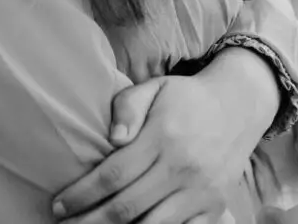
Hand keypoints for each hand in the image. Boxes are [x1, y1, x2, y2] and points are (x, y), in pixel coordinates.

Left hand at [51, 52, 276, 222]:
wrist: (238, 106)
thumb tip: (111, 139)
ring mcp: (200, 192)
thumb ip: (128, 107)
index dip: (82, 194)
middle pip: (127, 207)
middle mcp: (182, 168)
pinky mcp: (214, 208)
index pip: (113, 174)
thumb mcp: (156, 87)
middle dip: (90, 222)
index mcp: (162, 137)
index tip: (59, 205)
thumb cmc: (186, 98)